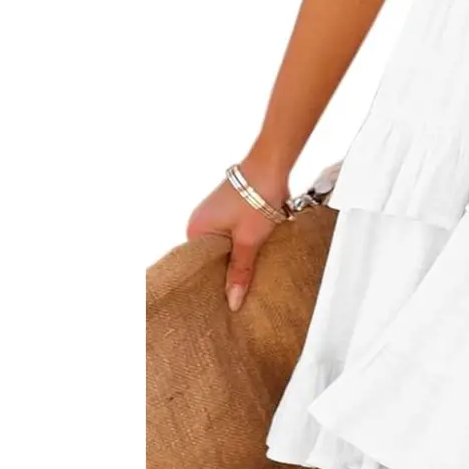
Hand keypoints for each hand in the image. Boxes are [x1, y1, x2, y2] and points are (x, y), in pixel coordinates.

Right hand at [185, 155, 290, 311]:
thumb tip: (232, 302)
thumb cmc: (256, 197)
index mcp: (196, 230)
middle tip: (238, 297)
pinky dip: (243, 246)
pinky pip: (234, 236)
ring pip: (226, 248)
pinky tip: (255, 258)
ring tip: (248, 281)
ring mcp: (216, 216)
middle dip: (226, 273)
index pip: (198, 266)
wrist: (272, 165)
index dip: (212, 284)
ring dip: (238, 259)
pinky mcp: (231, 211)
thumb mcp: (249, 240)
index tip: (221, 303)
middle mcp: (201, 223)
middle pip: (212, 258)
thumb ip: (240, 272)